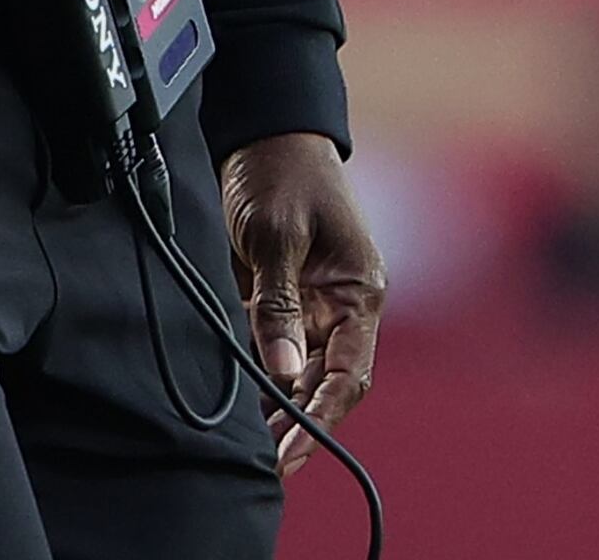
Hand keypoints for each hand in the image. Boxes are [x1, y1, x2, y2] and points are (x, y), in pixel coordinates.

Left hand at [219, 131, 385, 471]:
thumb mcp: (276, 234)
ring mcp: (311, 303)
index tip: (294, 452)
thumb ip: (279, 304)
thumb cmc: (281, 173)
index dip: (323, 417)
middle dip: (299, 424)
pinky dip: (258, 375)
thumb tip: (284, 373)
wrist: (265, 131)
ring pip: (298, 370)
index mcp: (360, 293)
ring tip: (248, 449)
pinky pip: (273, 347)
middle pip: (326, 382)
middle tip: (267, 466)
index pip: (350, 374)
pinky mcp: (280, 296)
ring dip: (277, 406)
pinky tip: (238, 405)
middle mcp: (341, 306)